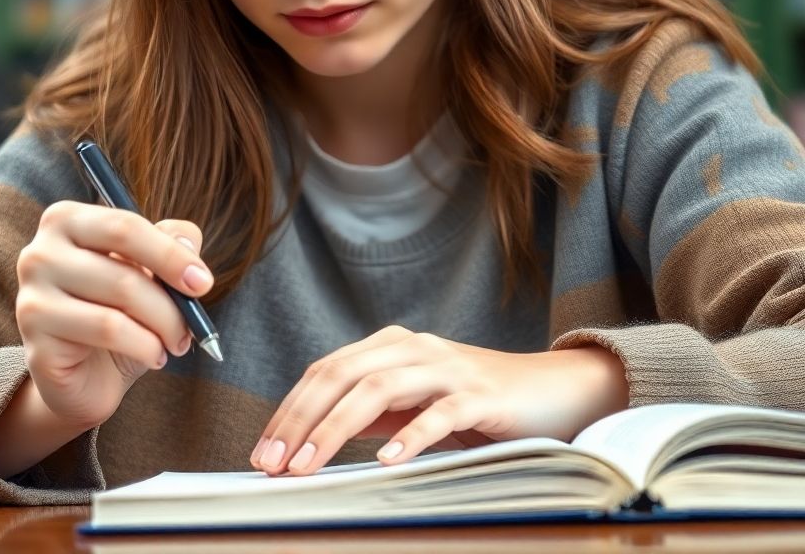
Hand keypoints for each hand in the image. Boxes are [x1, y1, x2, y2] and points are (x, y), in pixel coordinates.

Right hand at [15, 201, 214, 430]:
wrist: (88, 375)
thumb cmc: (121, 312)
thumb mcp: (152, 271)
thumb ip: (173, 242)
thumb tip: (187, 244)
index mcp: (66, 220)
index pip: (124, 226)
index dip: (170, 254)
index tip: (203, 282)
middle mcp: (39, 252)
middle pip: (124, 269)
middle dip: (171, 301)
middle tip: (194, 324)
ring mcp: (31, 297)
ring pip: (119, 305)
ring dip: (163, 327)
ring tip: (175, 342)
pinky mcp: (35, 340)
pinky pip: (107, 334)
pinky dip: (144, 346)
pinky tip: (154, 355)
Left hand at [250, 326, 628, 475]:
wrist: (549, 390)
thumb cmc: (472, 402)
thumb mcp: (412, 404)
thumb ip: (370, 413)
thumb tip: (311, 442)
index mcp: (390, 346)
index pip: (326, 371)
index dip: (290, 409)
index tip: (263, 451)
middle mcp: (413, 348)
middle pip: (342, 374)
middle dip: (300, 419)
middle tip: (273, 463)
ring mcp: (446, 368)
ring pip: (379, 388)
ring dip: (337, 428)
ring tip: (309, 466)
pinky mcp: (481, 394)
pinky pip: (439, 413)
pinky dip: (410, 436)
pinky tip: (387, 463)